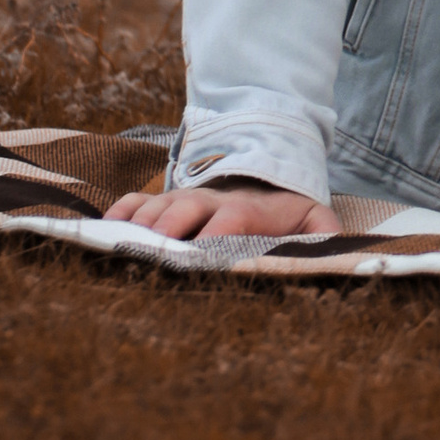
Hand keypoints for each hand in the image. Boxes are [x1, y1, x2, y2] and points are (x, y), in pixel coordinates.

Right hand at [103, 182, 340, 241]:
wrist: (262, 175)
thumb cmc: (284, 214)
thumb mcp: (312, 221)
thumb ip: (324, 237)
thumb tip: (334, 256)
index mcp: (246, 209)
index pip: (229, 221)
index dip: (215, 241)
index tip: (200, 264)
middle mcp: (209, 202)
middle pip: (182, 213)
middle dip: (166, 236)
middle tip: (150, 263)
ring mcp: (183, 199)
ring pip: (155, 209)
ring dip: (139, 229)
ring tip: (121, 253)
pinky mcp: (162, 202)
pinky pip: (134, 202)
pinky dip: (118, 215)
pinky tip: (104, 232)